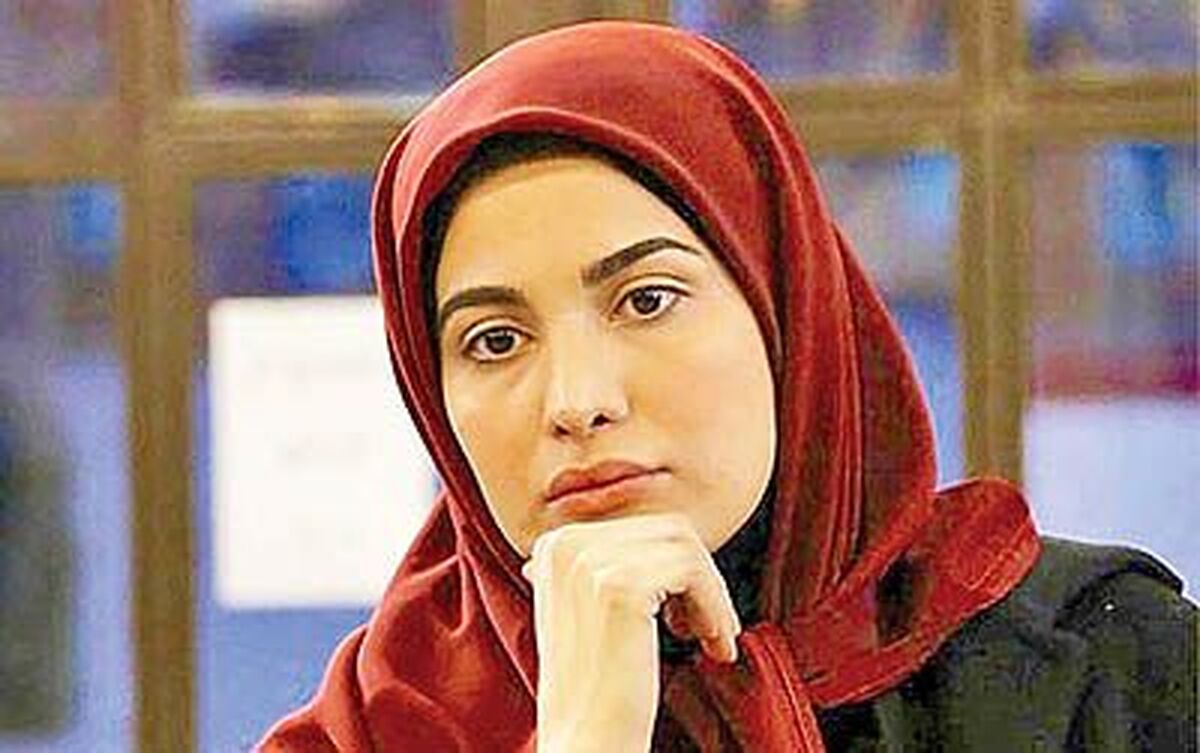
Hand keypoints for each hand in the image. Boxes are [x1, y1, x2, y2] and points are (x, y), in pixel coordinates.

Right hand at [524, 513, 740, 752]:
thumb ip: (614, 565)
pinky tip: (711, 646)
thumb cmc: (599, 684)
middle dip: (700, 578)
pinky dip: (715, 607)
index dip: (679, 571)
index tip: (687, 618)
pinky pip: (694, 571)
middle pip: (669, 531)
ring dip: (712, 594)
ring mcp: (588, 562)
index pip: (644, 529)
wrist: (585, 741)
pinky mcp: (618, 586)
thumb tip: (668, 533)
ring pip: (686, 547)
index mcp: (555, 545)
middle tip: (707, 630)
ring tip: (712, 638)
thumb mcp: (595, 608)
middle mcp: (564, 543)